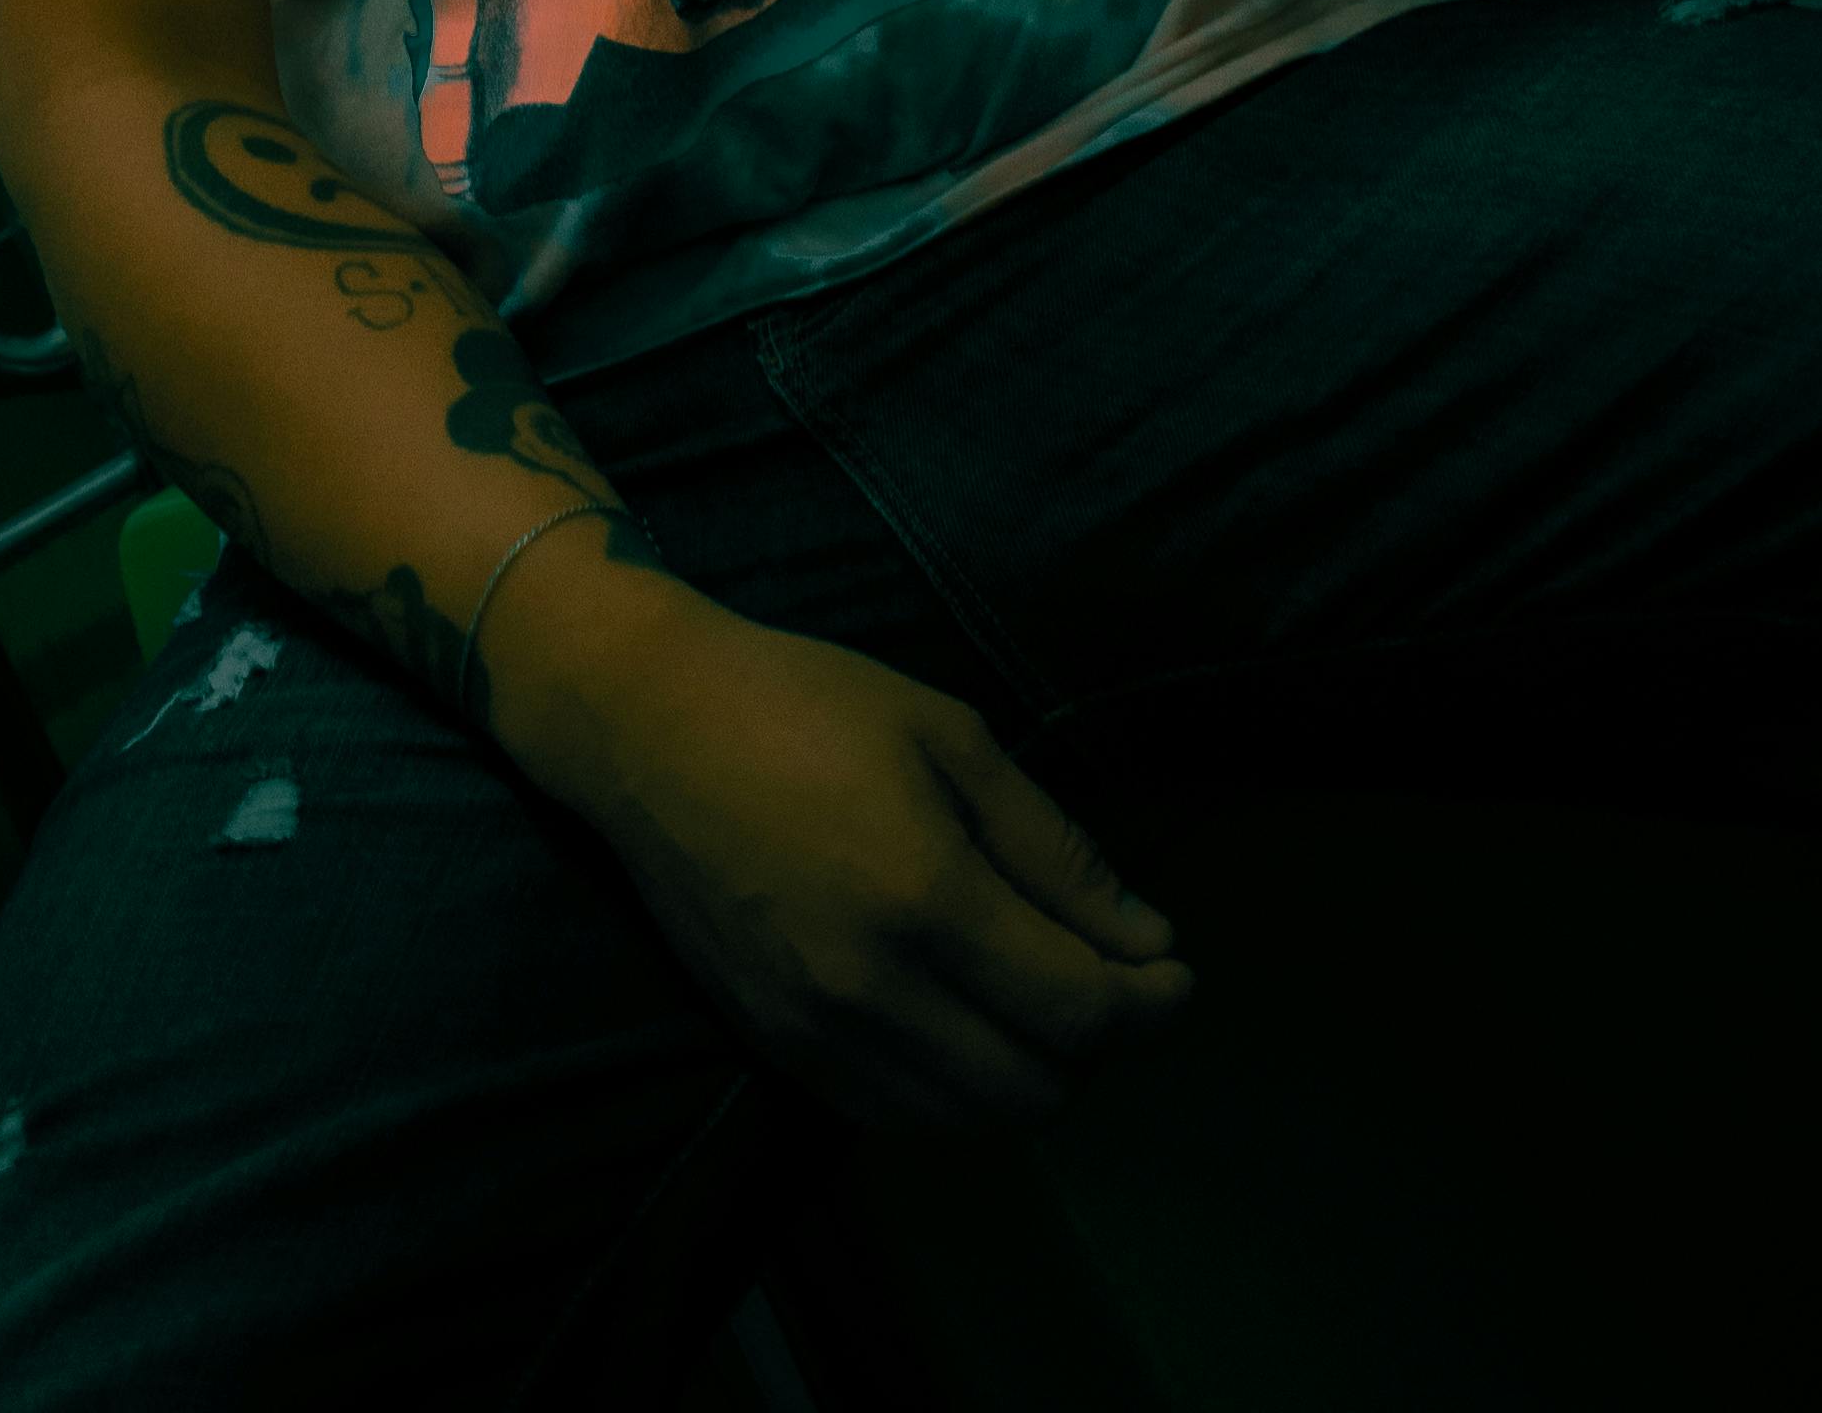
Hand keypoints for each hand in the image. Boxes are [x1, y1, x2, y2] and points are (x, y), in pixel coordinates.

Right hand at [485, 546, 1190, 1126]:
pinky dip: (953, 1090)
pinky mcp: (775, 1047)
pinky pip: (896, 1116)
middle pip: (1036, 1088)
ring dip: (1028, 1073)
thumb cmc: (805, 700)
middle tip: (1107, 977)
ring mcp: (815, 1030)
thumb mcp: (949, 737)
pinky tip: (960, 1018)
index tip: (1175, 971)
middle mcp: (872, 989)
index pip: (1078, 1012)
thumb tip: (1148, 941)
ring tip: (1036, 995)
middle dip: (1098, 1045)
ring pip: (970, 1120)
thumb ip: (1054, 851)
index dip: (1149, 1005)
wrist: (646, 723)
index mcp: (926, 897)